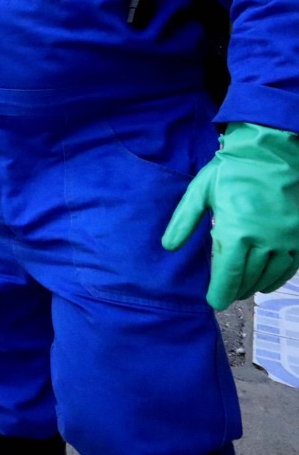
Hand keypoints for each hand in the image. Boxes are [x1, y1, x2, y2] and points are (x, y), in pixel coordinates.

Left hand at [162, 122, 298, 309]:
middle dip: (234, 291)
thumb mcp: (200, 191)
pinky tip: (266, 281)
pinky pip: (290, 267)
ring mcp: (287, 241)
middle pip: (249, 279)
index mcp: (237, 232)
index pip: (228, 275)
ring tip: (241, 290)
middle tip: (224, 296)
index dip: (220, 293)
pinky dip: (277, 278)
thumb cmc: (232, 170)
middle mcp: (265, 242)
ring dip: (255, 286)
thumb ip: (184, 221)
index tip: (213, 302)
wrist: (272, 152)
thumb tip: (168, 247)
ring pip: (270, 276)